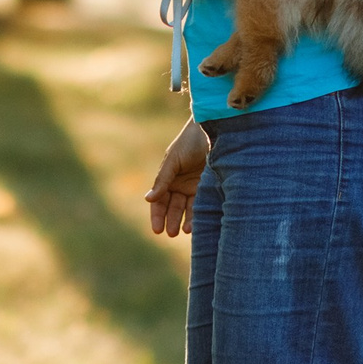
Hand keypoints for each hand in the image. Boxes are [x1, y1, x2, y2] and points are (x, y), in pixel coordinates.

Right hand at [144, 117, 207, 237]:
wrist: (215, 131)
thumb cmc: (189, 142)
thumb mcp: (173, 161)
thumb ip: (162, 180)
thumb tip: (147, 198)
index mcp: (168, 178)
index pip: (159, 201)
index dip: (157, 215)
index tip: (157, 229)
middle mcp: (180, 185)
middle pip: (173, 208)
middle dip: (171, 221)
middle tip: (171, 233)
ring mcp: (195, 187)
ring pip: (187, 209)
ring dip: (184, 221)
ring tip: (183, 230)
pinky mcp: (209, 188)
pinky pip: (202, 205)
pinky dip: (198, 215)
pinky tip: (195, 224)